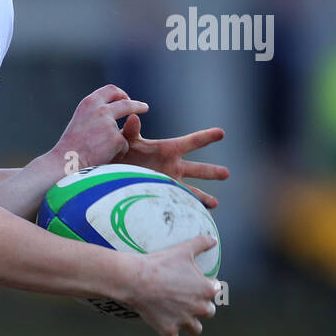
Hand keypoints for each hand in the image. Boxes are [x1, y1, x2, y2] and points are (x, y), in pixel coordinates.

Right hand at [52, 85, 148, 172]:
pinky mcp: (116, 138)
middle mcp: (100, 109)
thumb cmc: (69, 147)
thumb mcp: (80, 122)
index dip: (121, 94)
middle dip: (137, 105)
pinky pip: (124, 147)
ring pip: (124, 132)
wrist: (65, 162)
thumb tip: (111, 113)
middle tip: (144, 107)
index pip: (110, 90)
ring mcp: (109, 123)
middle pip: (126, 104)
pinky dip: (116, 154)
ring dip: (117, 143)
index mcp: (89, 103)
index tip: (126, 99)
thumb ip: (95, 114)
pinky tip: (102, 158)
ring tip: (101, 153)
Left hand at [114, 115, 228, 208]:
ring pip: (191, 190)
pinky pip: (178, 203)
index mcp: (168, 150)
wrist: (109, 172)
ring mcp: (168, 182)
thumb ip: (131, 131)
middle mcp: (172, 166)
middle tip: (226, 174)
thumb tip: (134, 116)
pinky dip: (186, 210)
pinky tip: (195, 218)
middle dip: (212, 172)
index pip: (192, 142)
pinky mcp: (161, 195)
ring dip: (203, 197)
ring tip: (215, 203)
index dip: (206, 137)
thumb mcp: (126, 141)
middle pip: (198, 169)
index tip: (221, 133)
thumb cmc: (119, 152)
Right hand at [120, 235, 219, 335]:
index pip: (214, 290)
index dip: (206, 286)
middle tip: (188, 300)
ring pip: (195, 328)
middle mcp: (199, 307)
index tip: (197, 283)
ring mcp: (184, 321)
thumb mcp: (183, 249)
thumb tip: (214, 238)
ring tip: (183, 320)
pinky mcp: (169, 330)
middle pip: (208, 312)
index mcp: (206, 289)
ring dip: (191, 324)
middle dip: (200, 307)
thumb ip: (201, 243)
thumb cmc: (160, 263)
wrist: (136, 280)